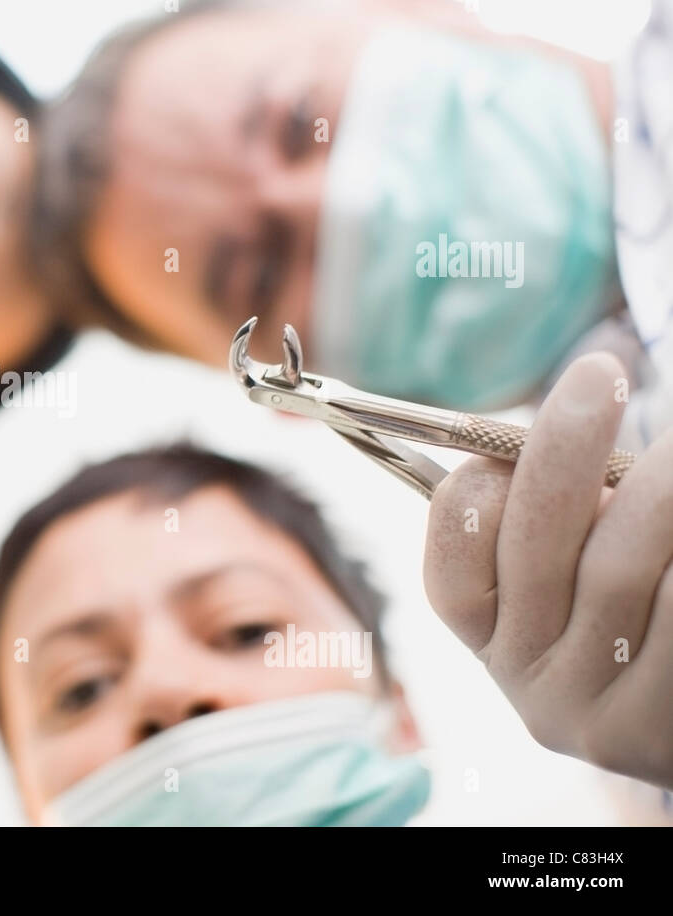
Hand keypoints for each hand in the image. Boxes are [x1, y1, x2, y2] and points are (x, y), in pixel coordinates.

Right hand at [424, 353, 672, 788]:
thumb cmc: (650, 603)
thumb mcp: (588, 559)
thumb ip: (557, 506)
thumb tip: (543, 413)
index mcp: (497, 642)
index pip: (451, 575)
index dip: (467, 500)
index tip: (498, 439)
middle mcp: (534, 689)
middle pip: (532, 553)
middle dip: (559, 451)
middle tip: (598, 375)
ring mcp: (598, 717)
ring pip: (612, 571)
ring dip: (650, 489)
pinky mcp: (656, 727)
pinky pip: (672, 610)